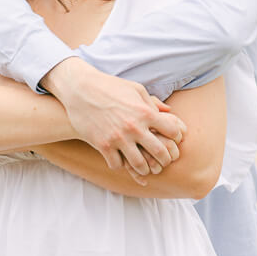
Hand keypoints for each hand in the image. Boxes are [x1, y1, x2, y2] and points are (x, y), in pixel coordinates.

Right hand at [40, 58, 185, 176]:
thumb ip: (153, 102)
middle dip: (165, 159)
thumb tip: (169, 112)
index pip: (172, 131)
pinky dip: (120, 165)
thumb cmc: (110, 87)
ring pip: (139, 164)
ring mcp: (118, 138)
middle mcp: (134, 127)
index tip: (173, 140)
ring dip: (145, 168)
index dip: (176, 137)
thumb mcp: (135, 89)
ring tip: (145, 167)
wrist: (80, 89)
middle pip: (160, 152)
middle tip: (163, 161)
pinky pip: (117, 165)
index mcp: (145, 112)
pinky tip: (121, 160)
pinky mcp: (103, 145)